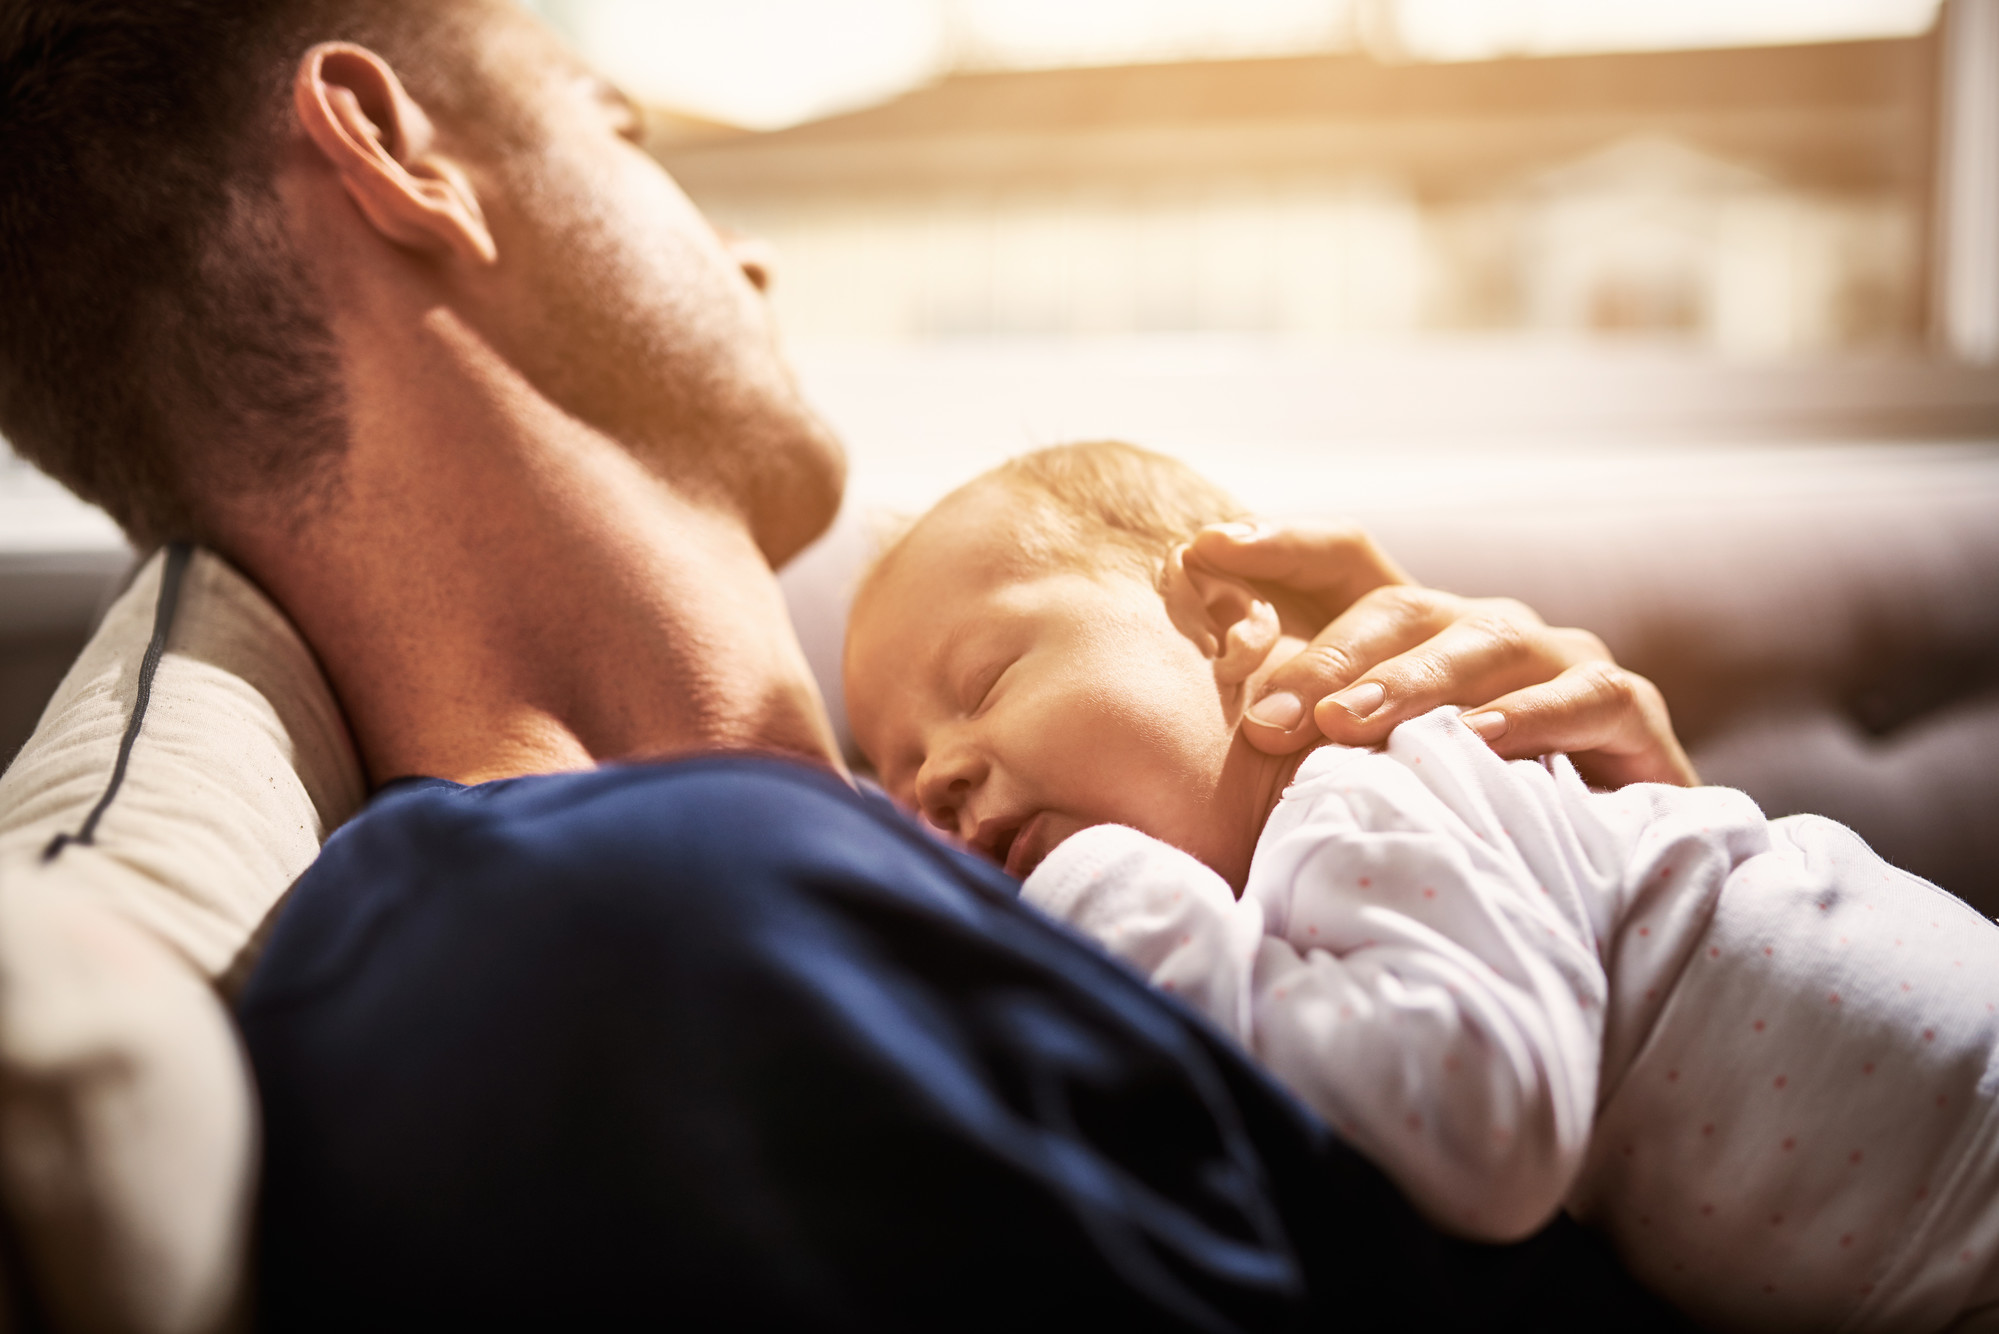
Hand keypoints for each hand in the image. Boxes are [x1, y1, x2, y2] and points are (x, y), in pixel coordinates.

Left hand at [1189, 521, 1697, 788]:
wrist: (1602, 875)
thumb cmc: (1460, 817)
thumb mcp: (1368, 775)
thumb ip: (1303, 741)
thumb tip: (1220, 729)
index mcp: (1418, 632)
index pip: (1346, 561)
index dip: (1279, 546)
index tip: (1205, 548)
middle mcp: (1484, 629)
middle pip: (1401, 609)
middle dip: (1326, 662)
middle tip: (1265, 721)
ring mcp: (1560, 661)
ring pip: (1484, 645)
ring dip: (1412, 685)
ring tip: (1348, 726)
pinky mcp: (1630, 709)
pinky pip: (1582, 698)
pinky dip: (1531, 716)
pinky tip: (1480, 739)